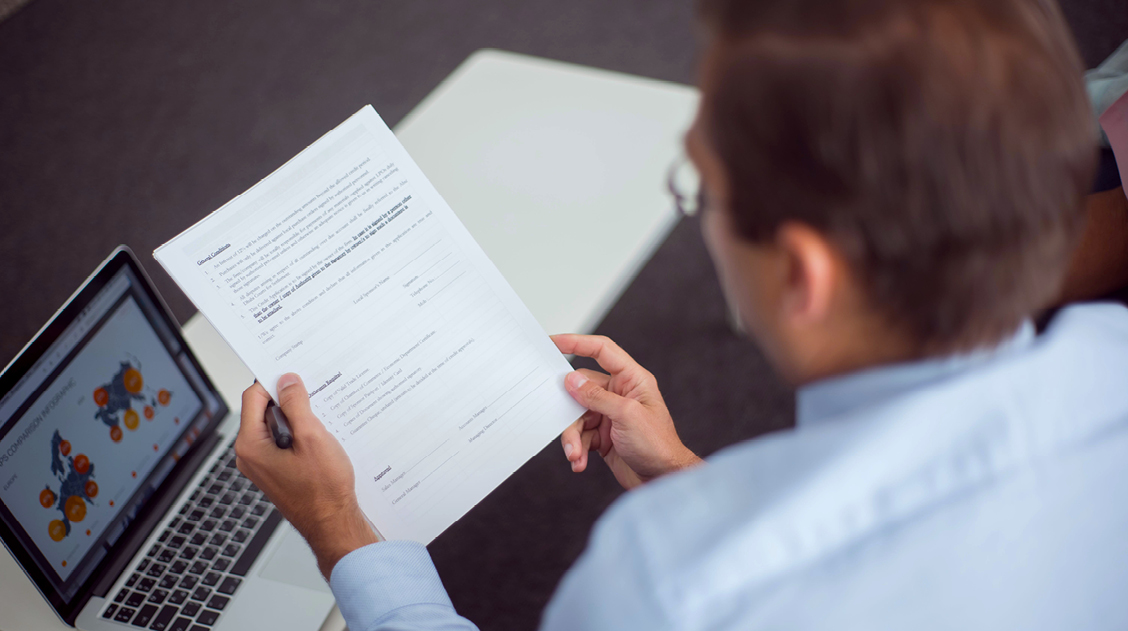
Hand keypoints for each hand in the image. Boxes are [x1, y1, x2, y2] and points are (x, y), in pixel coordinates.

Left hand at [235, 374, 377, 578]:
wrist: (333, 523)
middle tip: (314, 400)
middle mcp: (250, 454)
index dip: (275, 383)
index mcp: (251, 445)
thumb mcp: (312, 437)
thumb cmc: (323, 490)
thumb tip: (286, 381)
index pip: (253, 396)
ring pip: (276, 425)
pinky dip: (299, 435)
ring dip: (297, 419)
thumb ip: (296, 404)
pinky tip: (319, 441)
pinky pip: (283, 441)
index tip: (296, 378)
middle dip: (289, 401)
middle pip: (263, 409)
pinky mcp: (276, 470)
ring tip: (320, 426)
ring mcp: (262, 464)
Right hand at [552, 335, 700, 488]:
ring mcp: (610, 414)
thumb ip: (597, 396)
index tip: (554, 342)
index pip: (602, 351)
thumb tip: (572, 381)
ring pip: (578, 416)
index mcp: (632, 379)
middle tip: (562, 422)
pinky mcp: (603, 435)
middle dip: (570, 412)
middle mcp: (619, 394)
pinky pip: (581, 435)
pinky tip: (580, 461)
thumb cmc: (658, 445)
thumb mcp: (626, 416)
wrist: (663, 479)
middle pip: (582, 389)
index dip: (577, 342)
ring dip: (573, 437)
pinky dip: (577, 449)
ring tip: (576, 453)